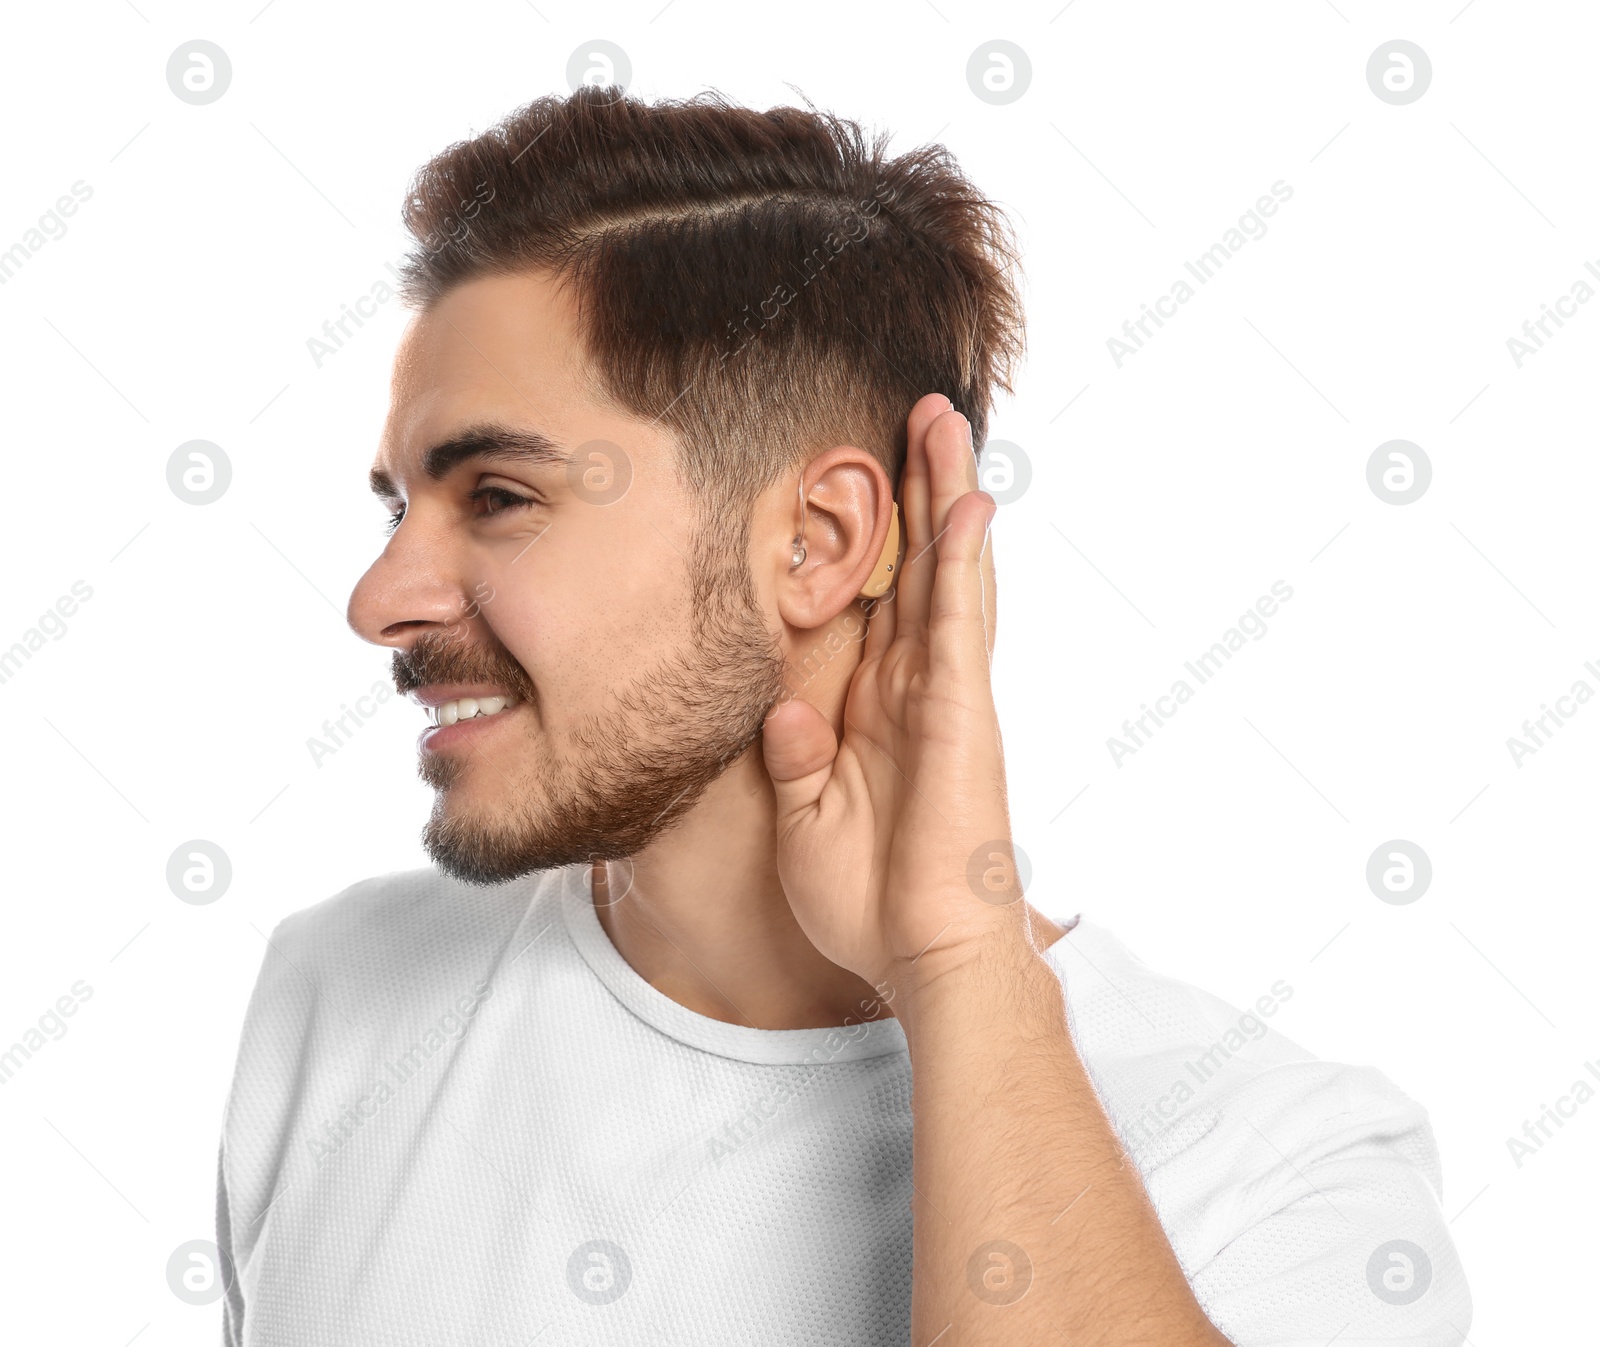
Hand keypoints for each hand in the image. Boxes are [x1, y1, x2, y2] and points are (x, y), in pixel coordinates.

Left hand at [761, 393, 1031, 996]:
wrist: (920, 957)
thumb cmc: (870, 901)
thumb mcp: (807, 819)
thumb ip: (798, 757)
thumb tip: (784, 707)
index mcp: (880, 709)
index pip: (884, 604)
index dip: (884, 542)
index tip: (871, 480)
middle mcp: (916, 688)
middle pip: (919, 568)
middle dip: (920, 491)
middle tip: (922, 415)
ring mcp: (943, 693)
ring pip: (946, 573)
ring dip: (946, 497)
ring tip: (945, 424)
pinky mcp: (959, 710)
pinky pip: (958, 620)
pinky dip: (961, 561)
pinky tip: (965, 503)